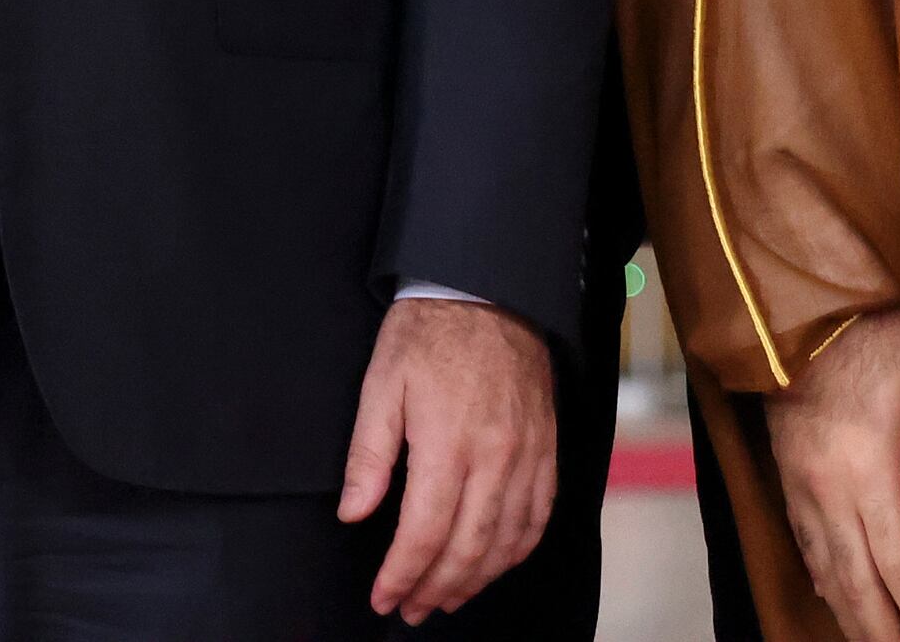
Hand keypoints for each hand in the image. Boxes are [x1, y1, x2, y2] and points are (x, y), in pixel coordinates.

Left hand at [337, 295, 556, 620]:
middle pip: (468, 548)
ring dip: (476, 580)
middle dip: (436, 588)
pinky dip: (516, 551)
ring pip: (506, 543)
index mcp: (447, 443)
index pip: (424, 533)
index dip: (402, 574)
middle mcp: (495, 458)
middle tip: (410, 610)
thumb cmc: (428, 334)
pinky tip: (495, 564)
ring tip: (446, 598)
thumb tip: (353, 514)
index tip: (384, 598)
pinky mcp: (547, 450)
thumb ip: (367, 455)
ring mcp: (527, 457)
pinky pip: (539, 517)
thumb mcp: (380, 384)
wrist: (490, 291)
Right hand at [766, 305, 899, 641]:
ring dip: (852, 613)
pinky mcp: (787, 477)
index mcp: (865, 466)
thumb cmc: (872, 335)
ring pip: (826, 571)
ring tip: (877, 641)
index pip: (895, 558)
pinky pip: (803, 544)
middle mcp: (827, 488)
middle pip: (856, 580)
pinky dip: (824, 580)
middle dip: (882, 627)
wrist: (793, 315)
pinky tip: (835, 598)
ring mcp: (801, 486)